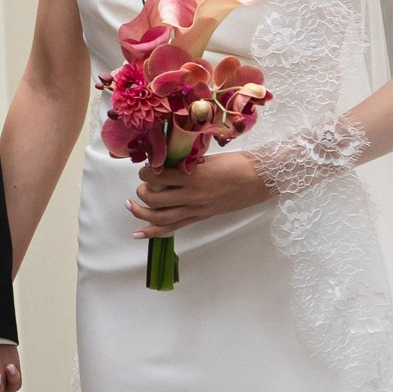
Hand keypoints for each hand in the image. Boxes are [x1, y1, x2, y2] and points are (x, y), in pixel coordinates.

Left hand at [129, 149, 270, 238]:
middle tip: (143, 184)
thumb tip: (169, 163)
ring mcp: (196, 209)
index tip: (147, 168)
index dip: (146, 172)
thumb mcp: (208, 158)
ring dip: (141, 212)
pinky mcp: (201, 217)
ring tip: (132, 205)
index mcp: (194, 176)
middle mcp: (192, 195)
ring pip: (160, 217)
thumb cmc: (238, 163)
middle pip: (154, 199)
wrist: (260, 179)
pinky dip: (153, 232)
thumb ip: (187, 163)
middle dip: (142, 191)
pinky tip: (138, 233)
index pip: (158, 176)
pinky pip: (173, 227)